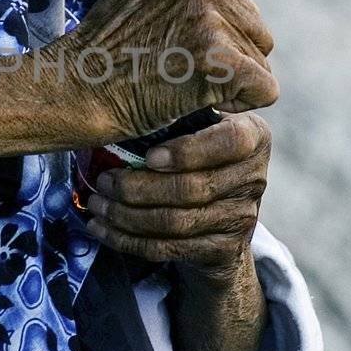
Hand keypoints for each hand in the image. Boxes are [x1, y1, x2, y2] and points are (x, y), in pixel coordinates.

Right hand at [49, 0, 276, 143]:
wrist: (74, 88)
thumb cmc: (98, 48)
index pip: (239, 8)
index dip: (217, 40)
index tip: (179, 54)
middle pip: (256, 33)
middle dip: (230, 60)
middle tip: (184, 75)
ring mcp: (209, 19)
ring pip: (259, 62)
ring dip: (230, 84)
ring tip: (184, 87)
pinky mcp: (217, 59)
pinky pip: (263, 89)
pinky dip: (239, 104)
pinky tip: (202, 102)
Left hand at [81, 111, 270, 276]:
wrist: (223, 212)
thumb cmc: (199, 153)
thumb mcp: (202, 124)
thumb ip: (181, 115)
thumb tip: (126, 102)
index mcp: (253, 137)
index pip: (230, 142)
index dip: (188, 152)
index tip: (148, 156)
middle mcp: (254, 177)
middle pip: (193, 189)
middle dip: (138, 188)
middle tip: (103, 182)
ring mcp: (241, 217)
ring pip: (177, 222)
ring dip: (127, 216)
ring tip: (96, 205)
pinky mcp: (223, 248)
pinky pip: (169, 248)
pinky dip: (128, 240)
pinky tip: (102, 228)